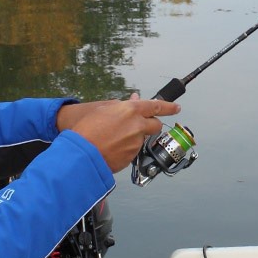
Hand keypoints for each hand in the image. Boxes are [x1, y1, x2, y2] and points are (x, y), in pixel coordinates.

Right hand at [56, 94, 181, 172]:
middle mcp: (137, 126)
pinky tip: (112, 148)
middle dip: (151, 124)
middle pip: (156, 125)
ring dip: (134, 138)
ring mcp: (136, 143)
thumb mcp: (103, 109)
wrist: (80, 153)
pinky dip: (126, 149)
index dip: (168, 107)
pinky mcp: (132, 157)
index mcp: (131, 111)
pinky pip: (133, 151)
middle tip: (139, 126)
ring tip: (113, 139)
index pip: (156, 106)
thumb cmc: (87, 129)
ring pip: (142, 139)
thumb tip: (135, 100)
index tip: (176, 107)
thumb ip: (122, 105)